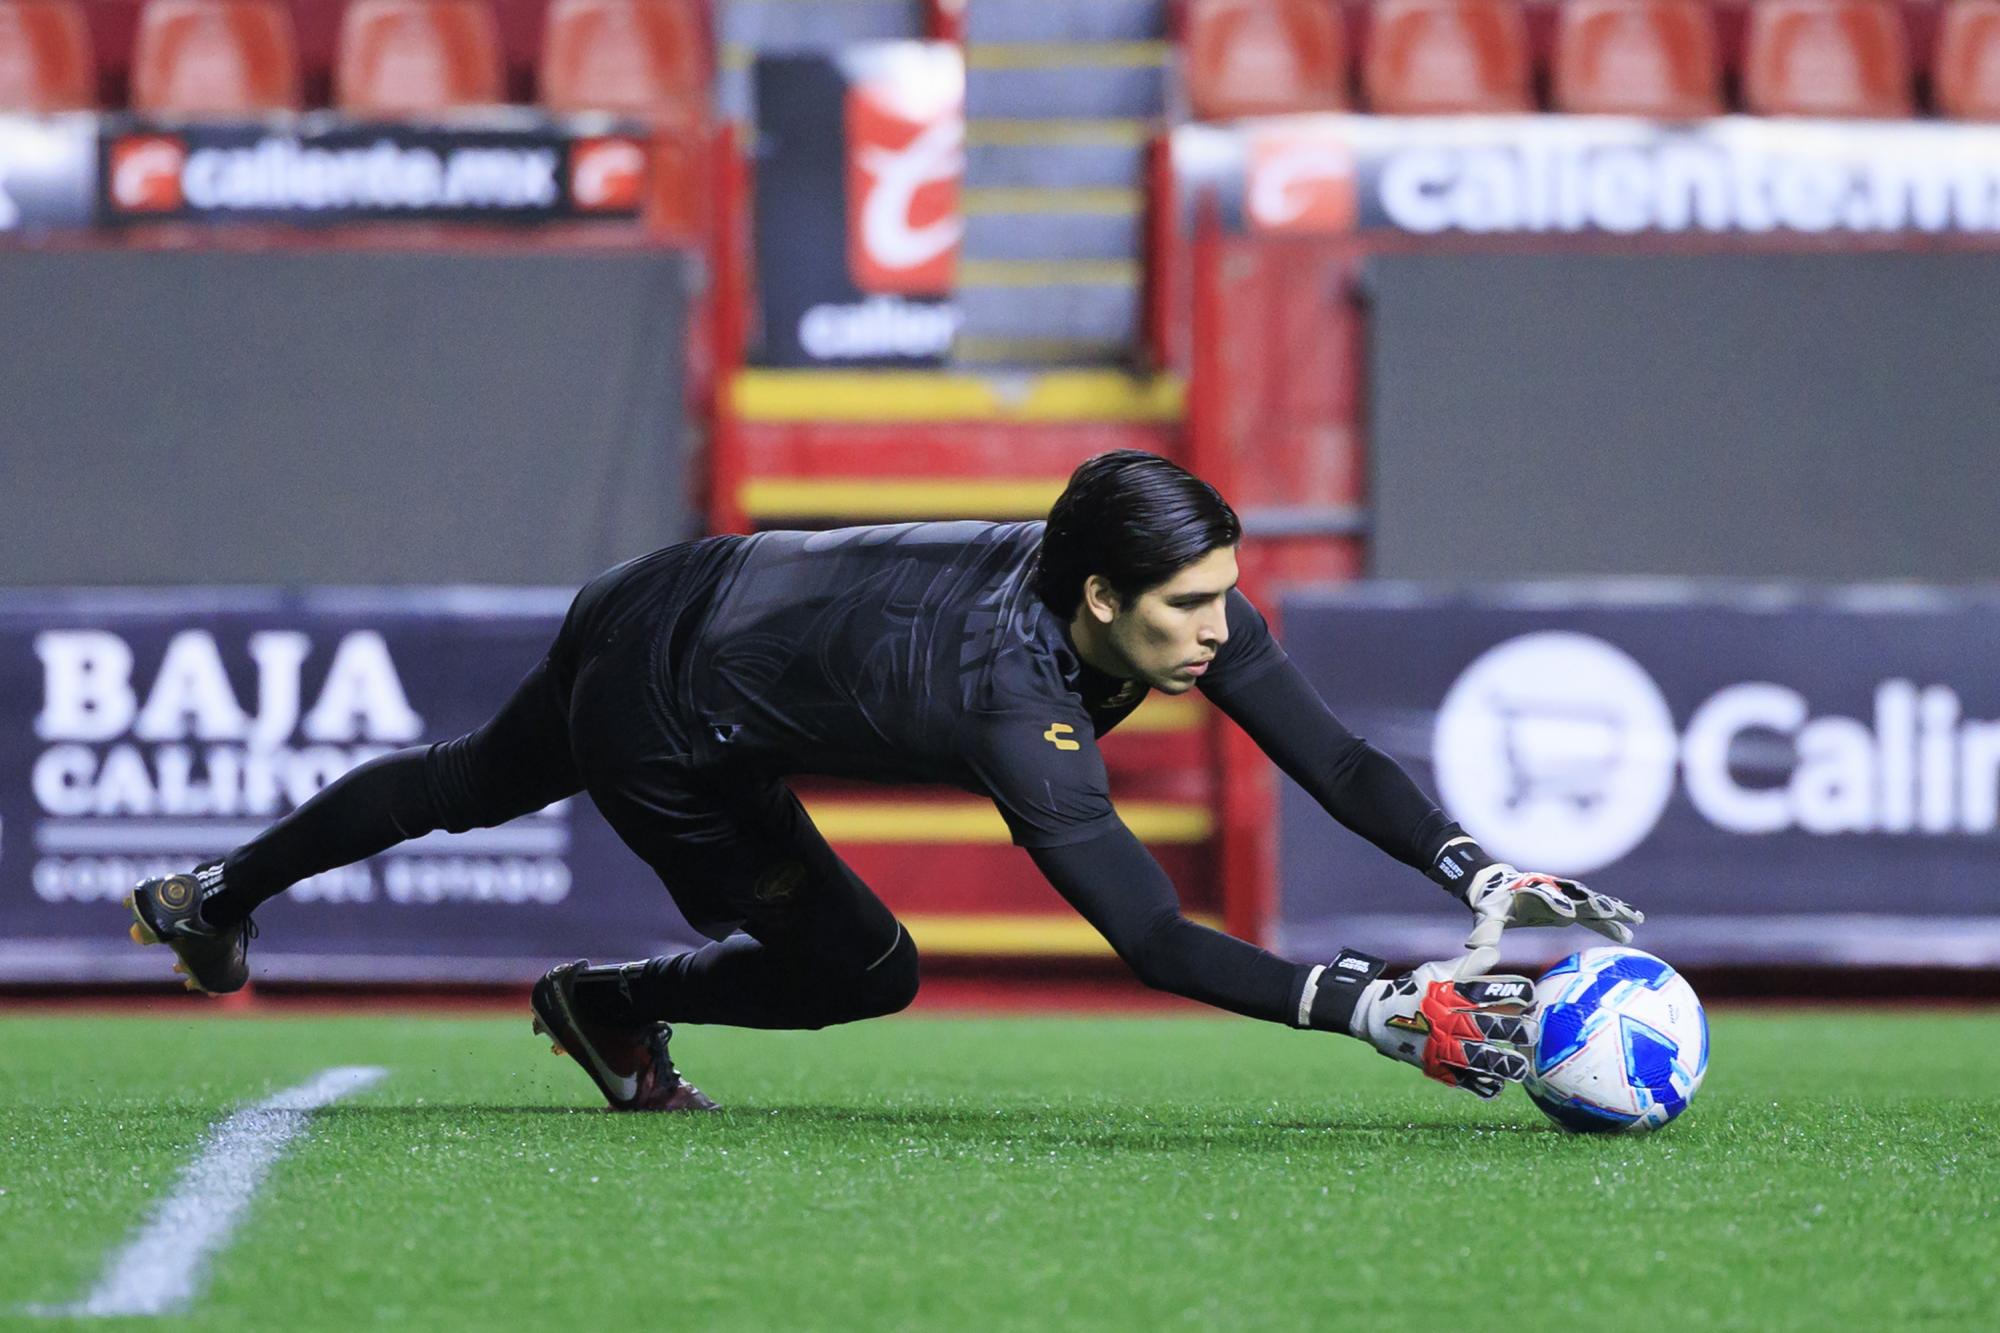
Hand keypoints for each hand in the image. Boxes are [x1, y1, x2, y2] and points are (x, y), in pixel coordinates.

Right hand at [1348, 947, 1536, 1098]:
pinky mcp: (1433, 1065)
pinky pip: (1460, 1078)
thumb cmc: (1411, 990)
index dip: (1510, 992)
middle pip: (1486, 1027)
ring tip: (1521, 1069)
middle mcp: (1446, 1020)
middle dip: (1513, 1030)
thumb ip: (1467, 967)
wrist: (1373, 1015)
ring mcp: (1439, 1045)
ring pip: (1476, 1058)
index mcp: (1448, 994)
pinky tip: (1496, 1086)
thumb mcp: (1434, 971)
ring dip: (1501, 1064)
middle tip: (1533, 1032)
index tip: (1530, 994)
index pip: (1485, 992)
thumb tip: (1495, 953)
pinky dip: (1479, 1084)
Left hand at [1463, 865, 1643, 952]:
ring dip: (1612, 909)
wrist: (1495, 885)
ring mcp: (1564, 894)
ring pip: (1592, 901)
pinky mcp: (1571, 903)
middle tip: (1614, 913)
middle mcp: (1551, 889)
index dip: (1555, 903)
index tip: (1568, 914)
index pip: (1545, 896)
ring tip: (1635, 919)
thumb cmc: (1491, 902)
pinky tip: (1632, 923)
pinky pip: (1595, 910)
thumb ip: (1484, 933)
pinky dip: (1612, 915)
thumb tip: (1475, 951)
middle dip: (1594, 903)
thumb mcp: (1486, 916)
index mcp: (1530, 891)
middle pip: (1576, 895)